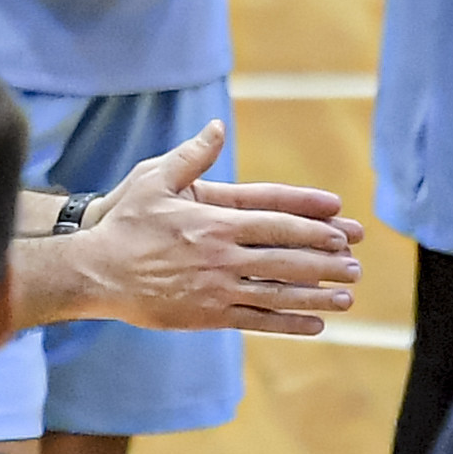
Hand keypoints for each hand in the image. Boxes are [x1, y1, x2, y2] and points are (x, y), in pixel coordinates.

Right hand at [72, 123, 358, 335]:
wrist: (95, 272)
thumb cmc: (125, 222)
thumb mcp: (155, 179)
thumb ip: (193, 155)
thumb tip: (218, 127)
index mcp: (215, 222)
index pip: (276, 224)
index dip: (312, 228)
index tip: (342, 231)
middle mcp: (221, 257)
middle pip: (284, 261)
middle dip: (325, 264)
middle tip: (357, 267)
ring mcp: (215, 289)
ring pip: (276, 294)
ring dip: (315, 297)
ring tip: (346, 299)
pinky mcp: (206, 316)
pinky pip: (255, 321)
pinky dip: (287, 323)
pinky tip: (314, 326)